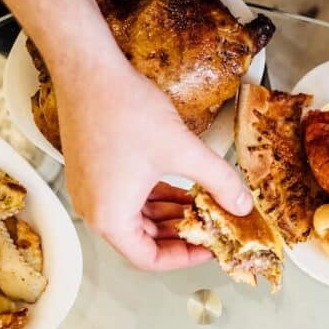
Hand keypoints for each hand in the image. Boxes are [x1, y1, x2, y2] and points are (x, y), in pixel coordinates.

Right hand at [54, 56, 253, 270]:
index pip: (148, 259)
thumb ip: (218, 181)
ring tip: (202, 206)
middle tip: (211, 226)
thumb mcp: (182, 150)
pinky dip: (154, 197)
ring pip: (137, 218)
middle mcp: (94, 209)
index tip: (208, 248)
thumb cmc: (122, 109)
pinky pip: (127, 197)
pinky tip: (181, 187)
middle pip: (142, 240)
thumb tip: (241, 203)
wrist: (88, 69)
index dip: (183, 257)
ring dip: (169, 214)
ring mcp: (91, 189)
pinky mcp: (93, 170)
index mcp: (110, 217)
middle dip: (180, 233)